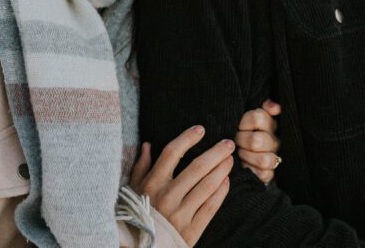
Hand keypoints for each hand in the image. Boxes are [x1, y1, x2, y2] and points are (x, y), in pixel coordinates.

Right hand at [130, 126, 232, 245]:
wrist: (142, 247)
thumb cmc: (138, 213)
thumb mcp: (134, 189)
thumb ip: (141, 166)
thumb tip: (147, 145)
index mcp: (152, 183)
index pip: (172, 153)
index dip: (188, 138)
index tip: (201, 130)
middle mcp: (167, 196)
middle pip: (197, 167)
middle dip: (216, 152)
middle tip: (229, 143)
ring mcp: (181, 213)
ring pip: (208, 185)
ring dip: (222, 169)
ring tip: (230, 160)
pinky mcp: (192, 229)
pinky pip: (211, 206)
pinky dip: (221, 191)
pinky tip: (226, 181)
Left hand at [235, 99, 281, 183]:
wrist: (237, 152)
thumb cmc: (240, 130)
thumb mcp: (244, 117)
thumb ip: (259, 108)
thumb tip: (273, 107)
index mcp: (269, 123)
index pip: (258, 117)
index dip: (244, 122)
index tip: (238, 125)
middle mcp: (273, 140)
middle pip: (257, 141)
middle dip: (241, 140)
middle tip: (235, 140)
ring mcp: (273, 157)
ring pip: (264, 160)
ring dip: (246, 156)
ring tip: (239, 152)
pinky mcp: (268, 173)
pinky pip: (264, 174)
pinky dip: (251, 170)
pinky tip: (243, 164)